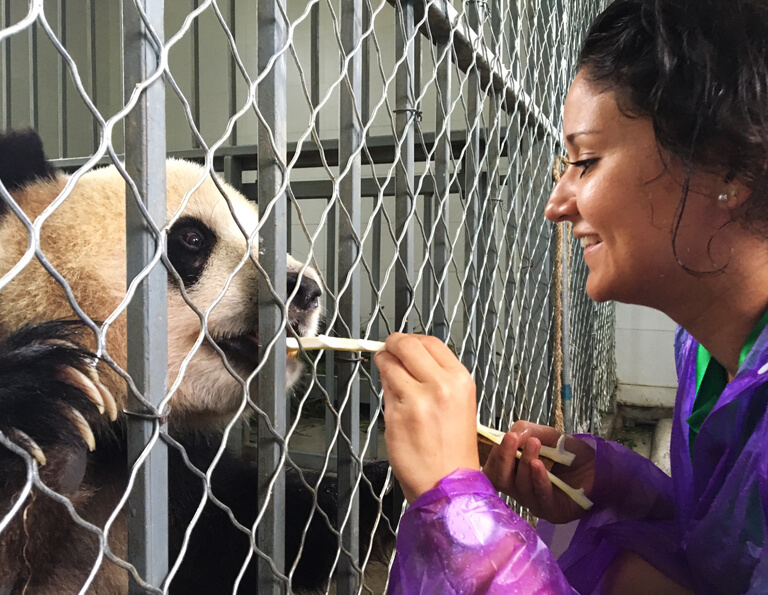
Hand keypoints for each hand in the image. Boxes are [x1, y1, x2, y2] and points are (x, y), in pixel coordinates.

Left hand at [374, 333, 479, 502]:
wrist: (448, 483)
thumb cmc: (453, 448)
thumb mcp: (458, 402)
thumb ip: (435, 376)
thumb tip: (408, 355)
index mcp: (460, 380)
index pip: (429, 342)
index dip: (411, 340)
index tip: (403, 345)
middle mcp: (440, 385)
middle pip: (406, 345)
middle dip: (392, 345)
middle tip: (387, 351)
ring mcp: (416, 399)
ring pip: (389, 364)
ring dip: (384, 366)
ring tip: (391, 378)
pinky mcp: (396, 414)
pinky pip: (384, 390)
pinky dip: (385, 392)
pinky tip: (397, 405)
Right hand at [482, 420, 595, 523]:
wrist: (600, 468)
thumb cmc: (571, 455)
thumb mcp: (547, 435)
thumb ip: (527, 430)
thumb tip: (511, 434)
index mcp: (515, 473)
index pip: (493, 468)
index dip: (495, 454)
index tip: (505, 438)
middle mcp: (520, 490)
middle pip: (499, 479)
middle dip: (503, 458)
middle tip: (510, 438)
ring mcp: (535, 502)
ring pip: (520, 486)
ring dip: (525, 462)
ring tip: (534, 443)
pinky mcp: (552, 511)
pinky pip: (540, 496)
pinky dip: (538, 478)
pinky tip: (539, 465)